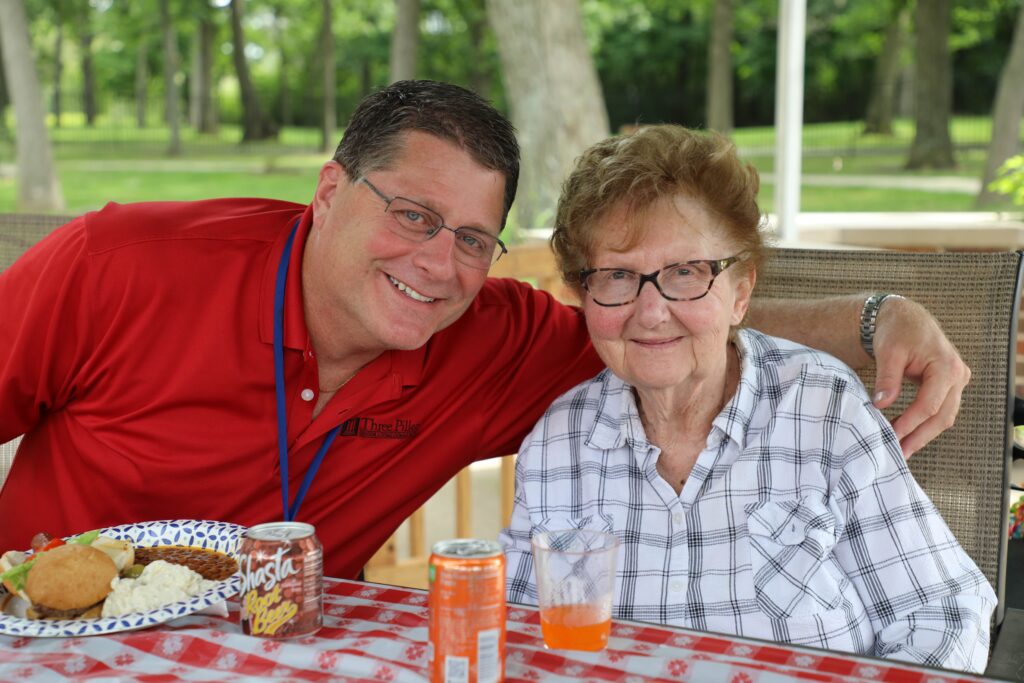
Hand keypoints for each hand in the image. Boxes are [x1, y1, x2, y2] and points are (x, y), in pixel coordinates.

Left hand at [870, 297, 970, 457]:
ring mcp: (957, 381)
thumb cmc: (897, 332)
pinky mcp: (950, 385)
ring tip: (901, 450)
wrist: (905, 318)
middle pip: (942, 416)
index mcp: (946, 367)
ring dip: (923, 434)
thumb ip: (887, 379)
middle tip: (898, 454)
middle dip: (919, 437)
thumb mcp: (888, 352)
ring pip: (944, 417)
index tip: (891, 435)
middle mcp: (958, 376)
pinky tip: (907, 435)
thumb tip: (881, 405)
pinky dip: (924, 423)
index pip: (929, 405)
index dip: (910, 423)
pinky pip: (940, 410)